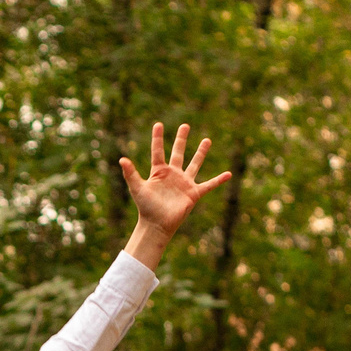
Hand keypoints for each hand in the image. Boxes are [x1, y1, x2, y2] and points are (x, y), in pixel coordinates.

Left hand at [118, 122, 231, 267]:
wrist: (156, 225)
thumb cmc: (145, 208)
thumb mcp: (137, 188)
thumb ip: (130, 173)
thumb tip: (122, 159)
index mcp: (159, 172)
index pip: (158, 151)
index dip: (158, 138)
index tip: (159, 124)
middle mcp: (172, 175)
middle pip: (178, 153)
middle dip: (181, 139)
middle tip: (185, 125)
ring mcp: (184, 183)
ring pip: (194, 164)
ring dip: (201, 152)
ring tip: (207, 140)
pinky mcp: (193, 193)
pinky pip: (208, 185)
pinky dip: (218, 180)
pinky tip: (228, 174)